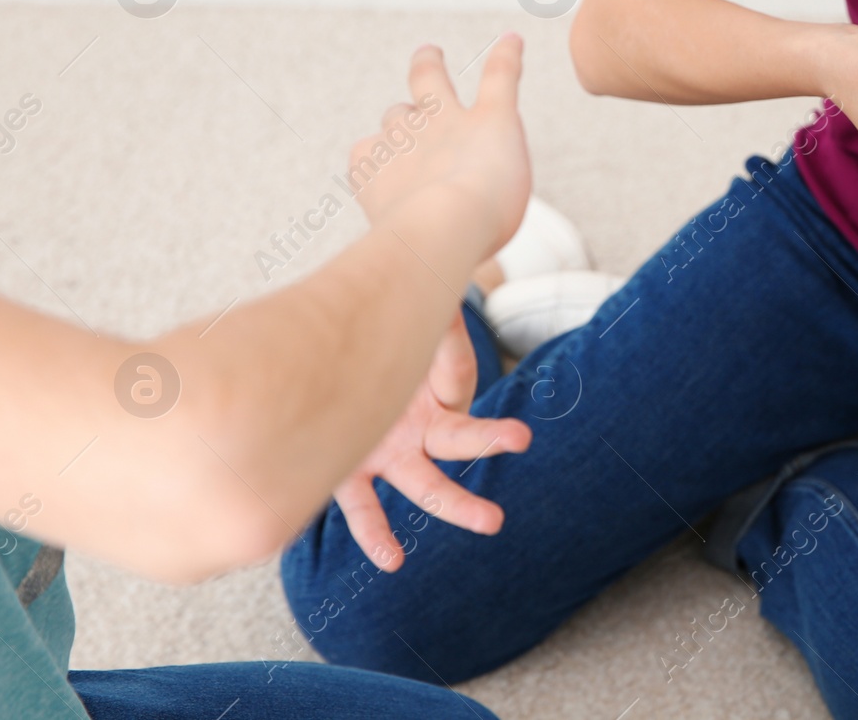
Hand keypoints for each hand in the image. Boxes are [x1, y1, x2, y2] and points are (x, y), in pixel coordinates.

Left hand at [334, 309, 531, 571]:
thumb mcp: (405, 330)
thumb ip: (430, 324)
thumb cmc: (380, 348)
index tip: (448, 314)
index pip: (454, 369)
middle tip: (521, 437)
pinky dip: (375, 533)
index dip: (449, 341)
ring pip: (427, 483)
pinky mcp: (352, 472)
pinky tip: (391, 560)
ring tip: (492, 521)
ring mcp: (392, 454)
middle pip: (461, 435)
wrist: (335, 377)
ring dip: (457, 503)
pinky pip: (364, 507)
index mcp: (442, 391)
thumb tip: (449, 297)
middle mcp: (423, 427)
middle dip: (491, 437)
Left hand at [352, 36, 531, 259]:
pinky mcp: (372, 162)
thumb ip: (491, 172)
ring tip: (404, 139)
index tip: (510, 40)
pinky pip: (364, 153)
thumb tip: (468, 178)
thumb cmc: (488, 215)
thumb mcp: (511, 189)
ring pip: (395, 116)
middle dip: (428, 62)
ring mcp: (404, 138)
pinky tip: (378, 177)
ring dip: (400, 123)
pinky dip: (371, 162)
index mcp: (489, 122)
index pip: (501, 76)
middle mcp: (443, 121)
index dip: (506, 55)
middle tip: (428, 53)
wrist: (442, 227)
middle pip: (429, 77)